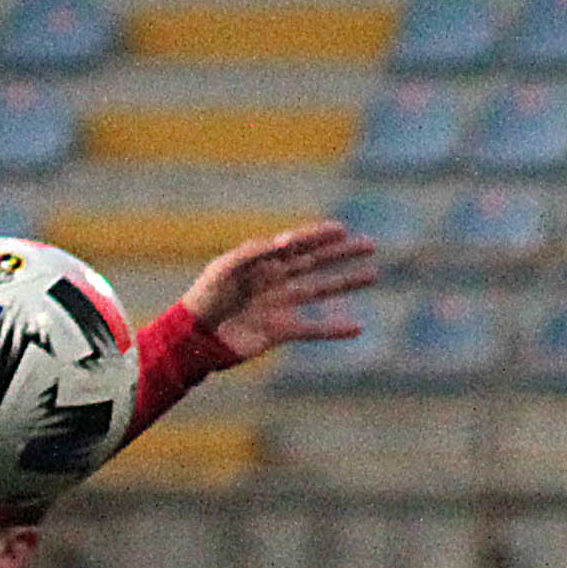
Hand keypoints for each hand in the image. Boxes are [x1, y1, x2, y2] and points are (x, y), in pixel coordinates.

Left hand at [177, 221, 380, 362]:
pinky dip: (333, 329)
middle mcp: (274, 280)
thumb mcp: (224, 269)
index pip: (298, 244)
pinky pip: (312, 328)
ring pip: (319, 290)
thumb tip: (285, 241)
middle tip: (370, 245)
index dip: (319, 235)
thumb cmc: (204, 297)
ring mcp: (278, 305)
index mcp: (261, 262)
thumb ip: (253, 253)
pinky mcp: (279, 332)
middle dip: (342, 253)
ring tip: (373, 274)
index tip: (342, 229)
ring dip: (346, 283)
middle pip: (315, 262)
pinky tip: (356, 328)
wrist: (194, 338)